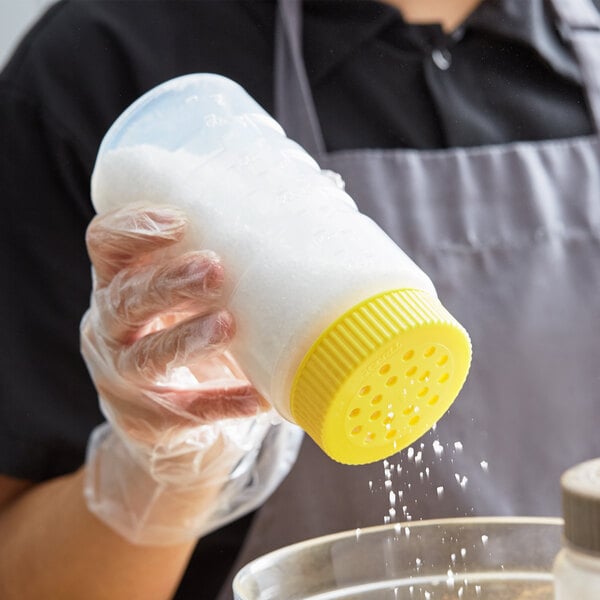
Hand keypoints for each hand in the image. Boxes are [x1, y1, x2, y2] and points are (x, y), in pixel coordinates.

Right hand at [80, 204, 282, 544]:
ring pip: (146, 356)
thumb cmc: (185, 329)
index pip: (105, 245)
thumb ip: (240, 246)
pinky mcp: (148, 420)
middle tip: (214, 270)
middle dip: (167, 282)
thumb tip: (326, 186)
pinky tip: (260, 398)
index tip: (177, 221)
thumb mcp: (194, 290)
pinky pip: (185, 413)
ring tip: (229, 326)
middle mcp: (109, 326)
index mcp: (121, 281)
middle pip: (125, 298)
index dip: (133, 230)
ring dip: (187, 339)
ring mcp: (123, 377)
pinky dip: (223, 403)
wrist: (164, 415)